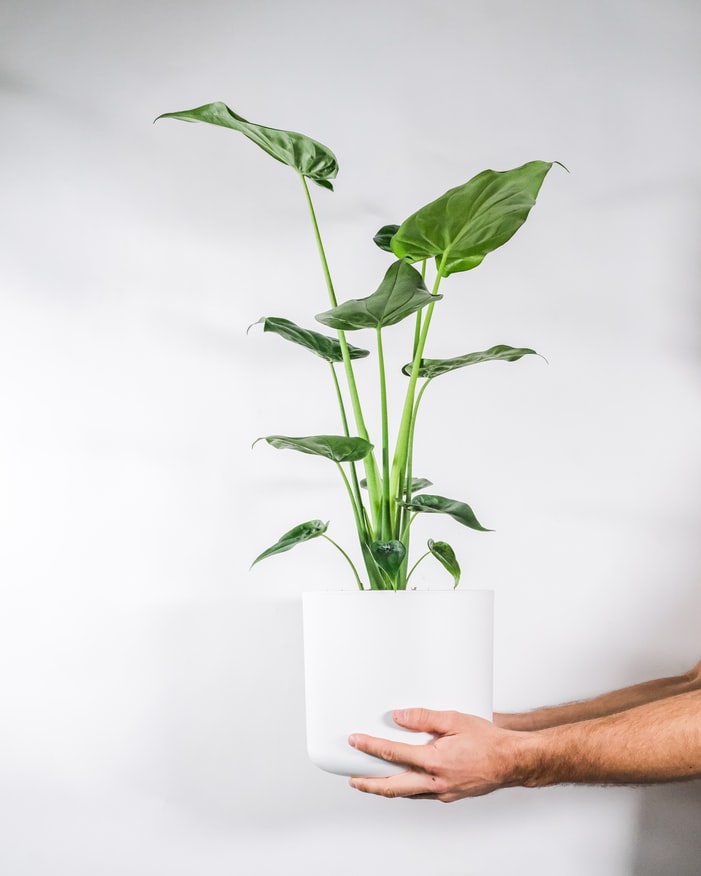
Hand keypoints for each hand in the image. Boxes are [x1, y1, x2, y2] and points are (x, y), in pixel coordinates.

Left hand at [348, 708, 528, 801]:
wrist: (512, 761)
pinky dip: (406, 790)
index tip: (355, 741)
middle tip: (352, 778)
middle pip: (392, 786)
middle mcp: (436, 781)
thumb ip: (425, 718)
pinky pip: (421, 794)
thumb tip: (400, 717)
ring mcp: (442, 791)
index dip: (370, 747)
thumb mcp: (455, 720)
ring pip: (406, 794)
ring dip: (385, 789)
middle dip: (369, 783)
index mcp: (435, 761)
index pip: (393, 754)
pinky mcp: (449, 795)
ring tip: (369, 783)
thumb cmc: (488, 741)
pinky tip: (402, 783)